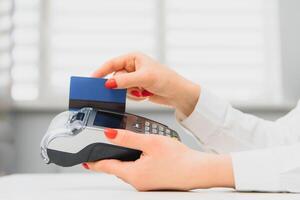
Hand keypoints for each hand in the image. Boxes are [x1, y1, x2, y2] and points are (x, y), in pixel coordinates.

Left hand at [83, 129, 234, 190]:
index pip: (107, 167)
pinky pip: (138, 172)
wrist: (198, 171)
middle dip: (109, 160)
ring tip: (123, 149)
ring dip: (123, 160)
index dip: (95, 162)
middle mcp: (138, 182)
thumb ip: (128, 138)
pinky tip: (141, 155)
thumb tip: (110, 134)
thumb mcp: (150, 142)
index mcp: (134, 174)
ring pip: (128, 170)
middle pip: (117, 169)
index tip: (86, 160)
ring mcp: (146, 184)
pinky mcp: (154, 182)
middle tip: (104, 150)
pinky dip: (135, 163)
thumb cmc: (179, 159)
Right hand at [92, 52, 199, 116]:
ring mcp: (135, 78)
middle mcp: (133, 66)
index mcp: (133, 58)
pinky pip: (128, 94)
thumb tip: (108, 83)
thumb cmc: (166, 79)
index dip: (101, 71)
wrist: (177, 93)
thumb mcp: (144, 78)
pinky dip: (135, 96)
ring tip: (143, 91)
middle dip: (123, 86)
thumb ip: (124, 81)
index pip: (112, 63)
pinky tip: (145, 94)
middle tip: (132, 89)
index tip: (92, 79)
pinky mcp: (138, 87)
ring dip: (131, 92)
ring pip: (121, 87)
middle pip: (116, 77)